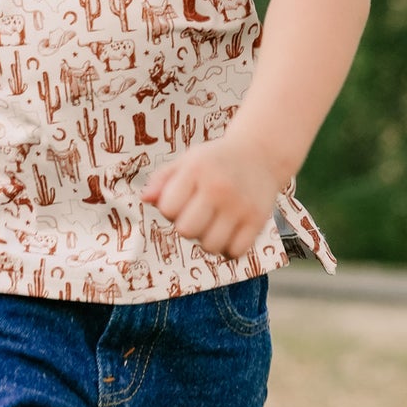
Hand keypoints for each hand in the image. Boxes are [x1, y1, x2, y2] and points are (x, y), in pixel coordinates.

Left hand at [141, 136, 280, 258]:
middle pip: (186, 231)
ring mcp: (240, 205)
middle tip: (199, 214)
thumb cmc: (216, 161)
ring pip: (210, 246)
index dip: (171, 209)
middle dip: (187, 226)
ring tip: (214, 223)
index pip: (167, 208)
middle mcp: (219, 187)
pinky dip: (229, 248)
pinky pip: (234, 252)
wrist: (261, 154)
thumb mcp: (187, 160)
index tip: (183, 201)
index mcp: (197, 169)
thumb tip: (146, 199)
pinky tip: (230, 232)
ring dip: (208, 240)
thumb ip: (162, 179)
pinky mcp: (258, 220)